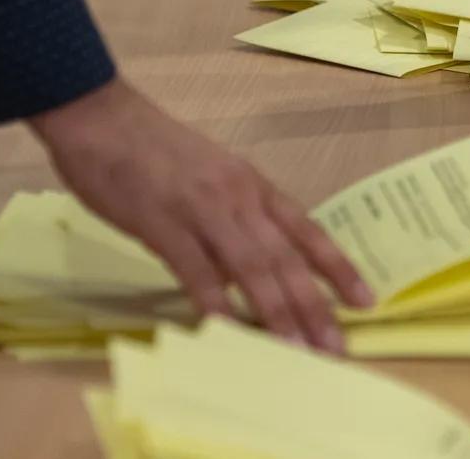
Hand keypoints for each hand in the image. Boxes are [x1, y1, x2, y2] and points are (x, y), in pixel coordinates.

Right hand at [26, 78, 371, 351]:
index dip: (338, 267)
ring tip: (296, 351)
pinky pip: (194, 270)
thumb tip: (248, 269)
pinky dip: (213, 302)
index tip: (366, 300)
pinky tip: (227, 332)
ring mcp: (203, 210)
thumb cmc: (153, 149)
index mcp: (253, 186)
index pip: (307, 231)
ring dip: (276, 314)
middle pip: (286, 258)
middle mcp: (239, 198)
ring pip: (252, 267)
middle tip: (335, 349)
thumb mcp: (211, 176)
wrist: (103, 118)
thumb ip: (233, 218)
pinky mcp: (163, 223)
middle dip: (314, 306)